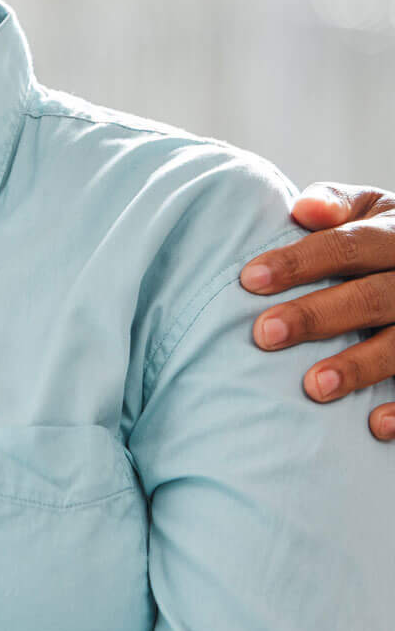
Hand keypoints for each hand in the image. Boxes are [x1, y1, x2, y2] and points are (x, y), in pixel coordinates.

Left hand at [244, 183, 394, 439]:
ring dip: (359, 366)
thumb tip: (303, 209)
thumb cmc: (381, 238)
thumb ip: (338, 205)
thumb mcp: (372, 211)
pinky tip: (375, 425)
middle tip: (265, 333)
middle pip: (373, 297)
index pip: (350, 245)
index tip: (249, 279)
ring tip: (313, 386)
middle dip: (318, 316)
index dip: (301, 261)